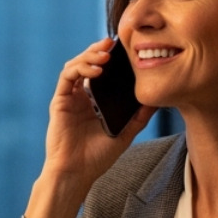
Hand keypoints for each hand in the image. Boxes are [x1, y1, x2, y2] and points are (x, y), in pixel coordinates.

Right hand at [23, 39, 154, 217]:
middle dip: (100, 49)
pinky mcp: (59, 101)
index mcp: (94, 101)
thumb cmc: (98, 158)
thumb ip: (139, 117)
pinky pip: (67, 77)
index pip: (102, 71)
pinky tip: (96, 69)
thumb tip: (157, 100)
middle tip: (114, 43)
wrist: (77, 174)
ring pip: (76, 65)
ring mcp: (69, 97)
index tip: (126, 49)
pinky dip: (80, 68)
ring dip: (90, 55)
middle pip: (88, 62)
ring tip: (106, 54)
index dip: (111, 57)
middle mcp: (80, 96)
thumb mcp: (125, 133)